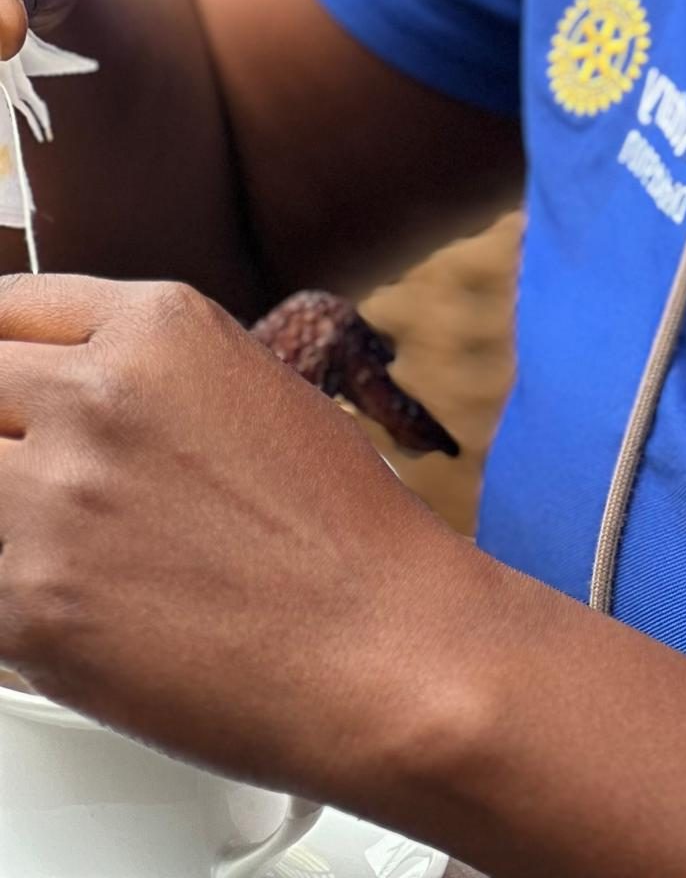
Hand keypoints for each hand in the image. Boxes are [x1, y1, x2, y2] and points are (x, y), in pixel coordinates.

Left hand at [0, 274, 478, 801]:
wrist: (383, 644)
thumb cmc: (338, 531)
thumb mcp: (247, 392)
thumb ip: (138, 374)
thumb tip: (52, 394)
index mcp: (158, 327)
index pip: (5, 306)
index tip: (4, 384)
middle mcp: (96, 395)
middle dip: (3, 429)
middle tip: (43, 471)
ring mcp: (53, 499)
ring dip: (13, 513)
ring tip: (85, 546)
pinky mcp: (28, 605)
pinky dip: (24, 600)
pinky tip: (103, 613)